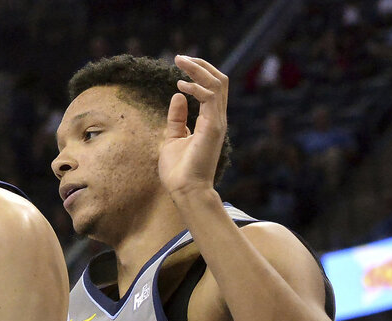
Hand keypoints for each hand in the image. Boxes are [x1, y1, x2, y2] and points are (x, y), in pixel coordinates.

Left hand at [157, 55, 228, 196]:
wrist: (185, 190)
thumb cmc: (179, 170)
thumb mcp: (173, 137)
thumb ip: (177, 117)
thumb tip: (178, 95)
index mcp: (209, 121)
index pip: (212, 89)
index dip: (198, 74)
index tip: (179, 67)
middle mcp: (216, 119)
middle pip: (218, 81)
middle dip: (200, 65)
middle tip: (179, 57)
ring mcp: (217, 122)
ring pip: (217, 83)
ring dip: (198, 69)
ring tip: (180, 61)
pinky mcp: (213, 127)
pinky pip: (211, 97)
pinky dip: (197, 86)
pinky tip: (181, 85)